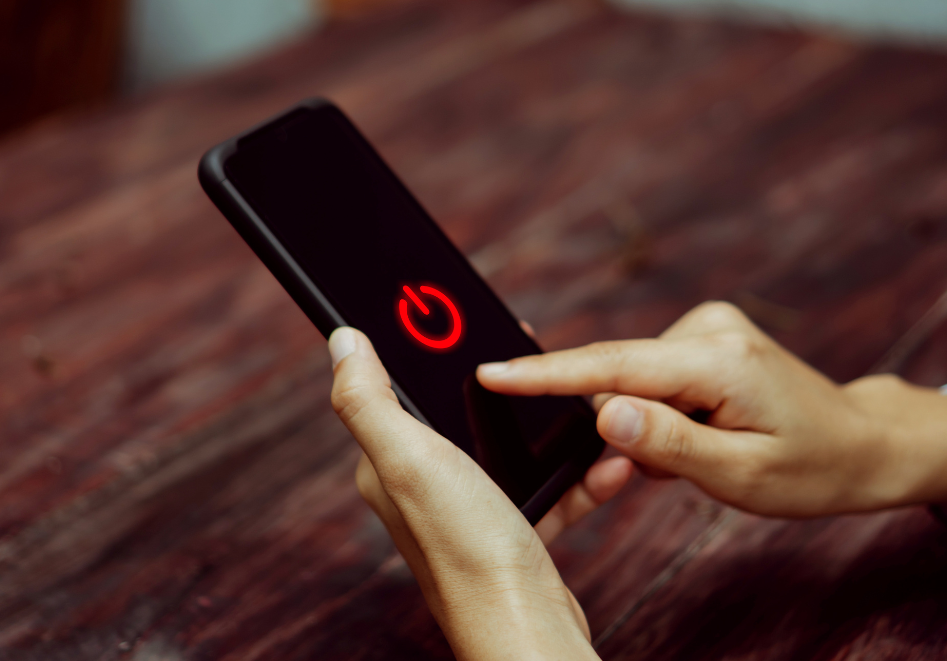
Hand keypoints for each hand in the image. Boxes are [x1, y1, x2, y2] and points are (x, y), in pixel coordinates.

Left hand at [329, 328, 599, 660]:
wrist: (527, 628)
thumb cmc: (468, 547)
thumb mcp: (411, 460)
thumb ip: (371, 400)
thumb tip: (341, 340)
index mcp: (390, 465)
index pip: (400, 389)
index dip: (429, 351)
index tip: (463, 317)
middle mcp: (424, 487)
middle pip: (463, 413)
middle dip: (503, 384)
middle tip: (536, 354)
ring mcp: (470, 510)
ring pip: (512, 446)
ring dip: (548, 427)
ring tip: (585, 407)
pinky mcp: (513, 531)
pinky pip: (548, 485)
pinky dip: (577, 473)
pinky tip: (605, 463)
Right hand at [478, 301, 946, 517]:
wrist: (861, 442)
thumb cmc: (811, 467)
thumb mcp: (741, 476)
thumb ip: (668, 445)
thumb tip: (601, 415)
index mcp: (720, 361)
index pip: (615, 366)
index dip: (548, 375)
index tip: (490, 373)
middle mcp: (710, 329)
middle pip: (620, 378)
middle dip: (613, 432)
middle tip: (642, 480)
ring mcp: (708, 328)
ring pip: (633, 384)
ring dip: (641, 430)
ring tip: (686, 461)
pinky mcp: (704, 337)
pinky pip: (652, 380)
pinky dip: (656, 416)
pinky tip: (692, 440)